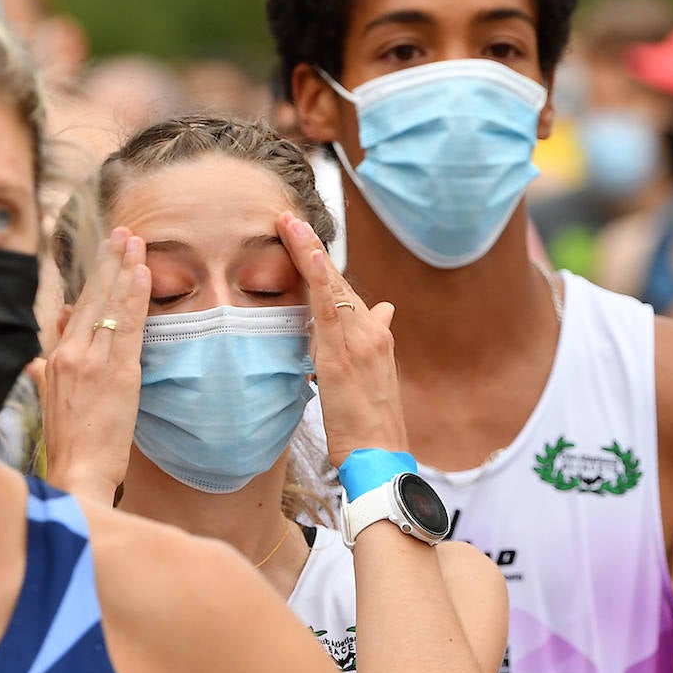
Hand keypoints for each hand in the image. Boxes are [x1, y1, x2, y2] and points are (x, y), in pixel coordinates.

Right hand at [43, 228, 149, 503]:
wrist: (78, 471)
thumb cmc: (71, 443)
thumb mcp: (52, 401)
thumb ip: (46, 374)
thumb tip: (37, 359)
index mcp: (56, 358)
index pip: (78, 308)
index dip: (94, 278)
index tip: (106, 251)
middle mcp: (70, 354)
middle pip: (92, 298)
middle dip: (108, 262)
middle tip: (123, 232)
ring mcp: (93, 361)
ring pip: (109, 305)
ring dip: (124, 269)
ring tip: (136, 241)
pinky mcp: (117, 373)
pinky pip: (126, 326)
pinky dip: (134, 297)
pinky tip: (141, 273)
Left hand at [277, 212, 407, 466]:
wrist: (381, 453)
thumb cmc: (371, 425)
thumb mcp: (370, 379)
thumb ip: (370, 344)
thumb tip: (385, 310)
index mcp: (374, 336)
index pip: (345, 292)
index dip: (323, 265)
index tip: (303, 239)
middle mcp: (371, 331)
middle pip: (338, 281)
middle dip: (312, 248)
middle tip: (287, 218)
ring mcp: (359, 340)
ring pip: (332, 286)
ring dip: (309, 251)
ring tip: (289, 223)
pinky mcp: (342, 354)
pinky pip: (329, 307)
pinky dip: (318, 276)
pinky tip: (306, 252)